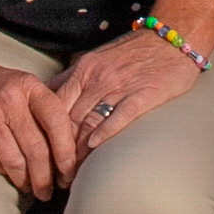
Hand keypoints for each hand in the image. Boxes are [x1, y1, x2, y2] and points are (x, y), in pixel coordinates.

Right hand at [0, 49, 84, 196]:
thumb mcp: (24, 85)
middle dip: (45, 176)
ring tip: (31, 188)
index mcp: (29, 86)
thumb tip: (69, 149)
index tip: (69, 171)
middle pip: (35, 148)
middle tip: (48, 191)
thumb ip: (44, 110)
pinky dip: (1, 172)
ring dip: (24, 180)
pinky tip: (8, 175)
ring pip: (13, 159)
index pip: (56, 122)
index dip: (66, 151)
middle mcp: (8, 99)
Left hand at [46, 25, 203, 161]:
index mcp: (83, 70)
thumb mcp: (95, 58)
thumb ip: (72, 76)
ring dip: (79, 150)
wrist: (170, 39)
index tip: (44, 156)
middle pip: (70, 119)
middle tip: (55, 174)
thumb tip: (46, 94)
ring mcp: (120, 85)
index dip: (46, 133)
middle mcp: (97, 78)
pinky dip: (106, 131)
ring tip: (73, 174)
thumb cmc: (133, 51)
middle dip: (60, 150)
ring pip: (91, 121)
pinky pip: (121, 114)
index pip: (55, 106)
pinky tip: (96, 147)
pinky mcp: (144, 93)